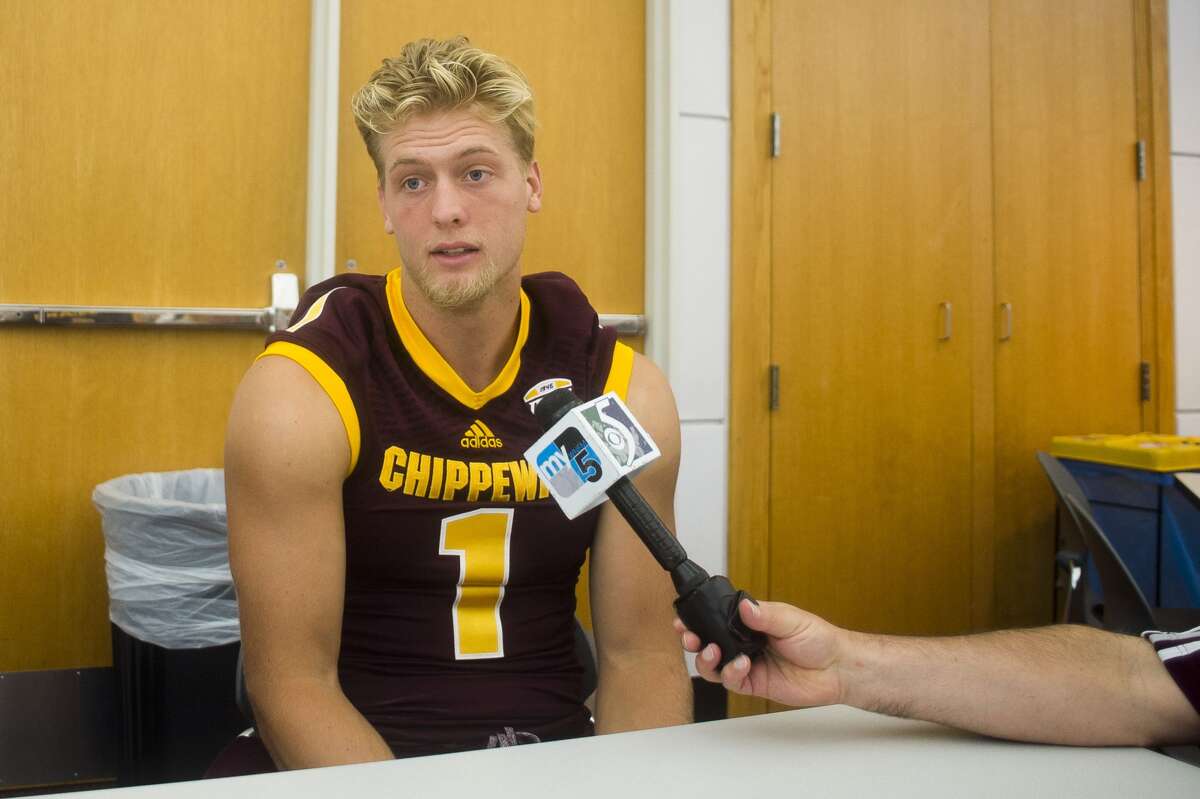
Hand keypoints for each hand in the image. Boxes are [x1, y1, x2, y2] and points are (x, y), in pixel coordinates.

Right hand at [674, 599, 844, 707]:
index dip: (699, 619)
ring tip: (712, 652)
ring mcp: (748, 664)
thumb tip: (743, 606)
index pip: (717, 618)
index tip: (685, 617)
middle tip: (690, 638)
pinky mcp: (754, 684)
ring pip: (714, 665)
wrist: (836, 668)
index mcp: (751, 622)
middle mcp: (744, 642)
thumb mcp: (791, 619)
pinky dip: (730, 673)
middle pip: (708, 642)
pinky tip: (741, 665)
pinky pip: (731, 682)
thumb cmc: (818, 639)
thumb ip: (764, 614)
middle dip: (693, 640)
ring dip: (707, 659)